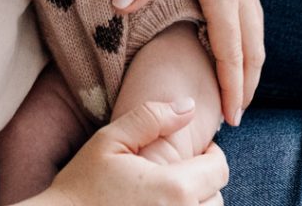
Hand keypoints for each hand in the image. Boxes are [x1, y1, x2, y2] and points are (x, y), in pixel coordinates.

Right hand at [31, 99, 227, 205]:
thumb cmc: (82, 184)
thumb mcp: (110, 140)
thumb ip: (152, 118)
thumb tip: (189, 105)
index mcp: (173, 188)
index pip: (219, 170)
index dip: (211, 155)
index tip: (197, 151)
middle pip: (216, 199)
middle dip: (203, 182)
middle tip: (179, 172)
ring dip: (195, 205)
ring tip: (168, 194)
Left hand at [112, 0, 264, 126]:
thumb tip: (118, 8)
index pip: (229, 47)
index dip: (230, 83)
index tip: (231, 117)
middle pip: (252, 49)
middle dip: (244, 85)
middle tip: (234, 119)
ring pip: (257, 36)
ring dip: (249, 67)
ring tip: (237, 94)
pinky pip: (252, 19)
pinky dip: (248, 45)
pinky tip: (233, 50)